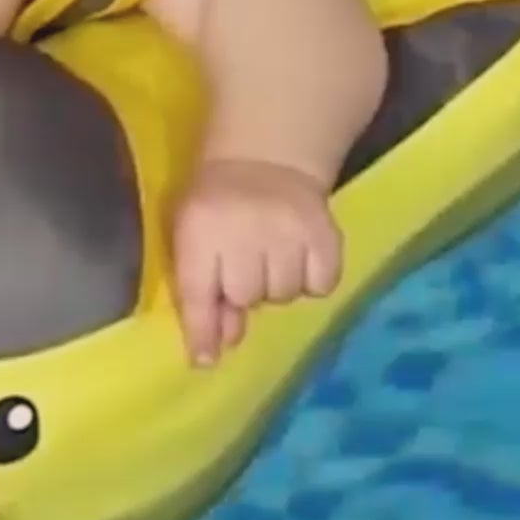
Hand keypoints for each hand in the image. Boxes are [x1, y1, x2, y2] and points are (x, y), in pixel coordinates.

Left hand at [172, 158, 341, 366]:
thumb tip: (219, 347)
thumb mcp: (192, 237)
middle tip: (243, 266)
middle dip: (242, 291)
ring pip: (284, 294)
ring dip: (276, 284)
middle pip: (246, 296)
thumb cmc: (216, 206)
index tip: (204, 361)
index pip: (198, 291)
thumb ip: (201, 290)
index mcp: (200, 228)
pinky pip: (321, 286)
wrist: (263, 159)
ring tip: (270, 255)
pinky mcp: (326, 234)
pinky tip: (299, 256)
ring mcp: (289, 230)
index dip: (201, 330)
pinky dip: (311, 279)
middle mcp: (244, 229)